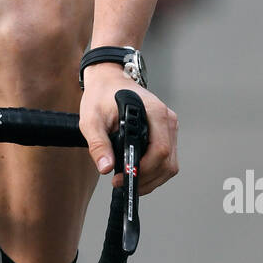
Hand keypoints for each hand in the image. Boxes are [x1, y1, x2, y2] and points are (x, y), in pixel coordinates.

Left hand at [78, 63, 178, 194]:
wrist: (109, 80)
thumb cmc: (102, 95)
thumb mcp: (92, 119)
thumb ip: (98, 143)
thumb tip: (106, 167)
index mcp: (155, 112)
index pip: (160, 151)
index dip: (143, 170)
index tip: (124, 177)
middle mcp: (167, 120)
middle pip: (168, 162)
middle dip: (147, 178)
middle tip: (123, 183)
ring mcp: (169, 127)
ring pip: (170, 164)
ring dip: (151, 179)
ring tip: (129, 180)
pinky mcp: (166, 132)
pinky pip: (167, 159)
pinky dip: (154, 171)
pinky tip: (137, 172)